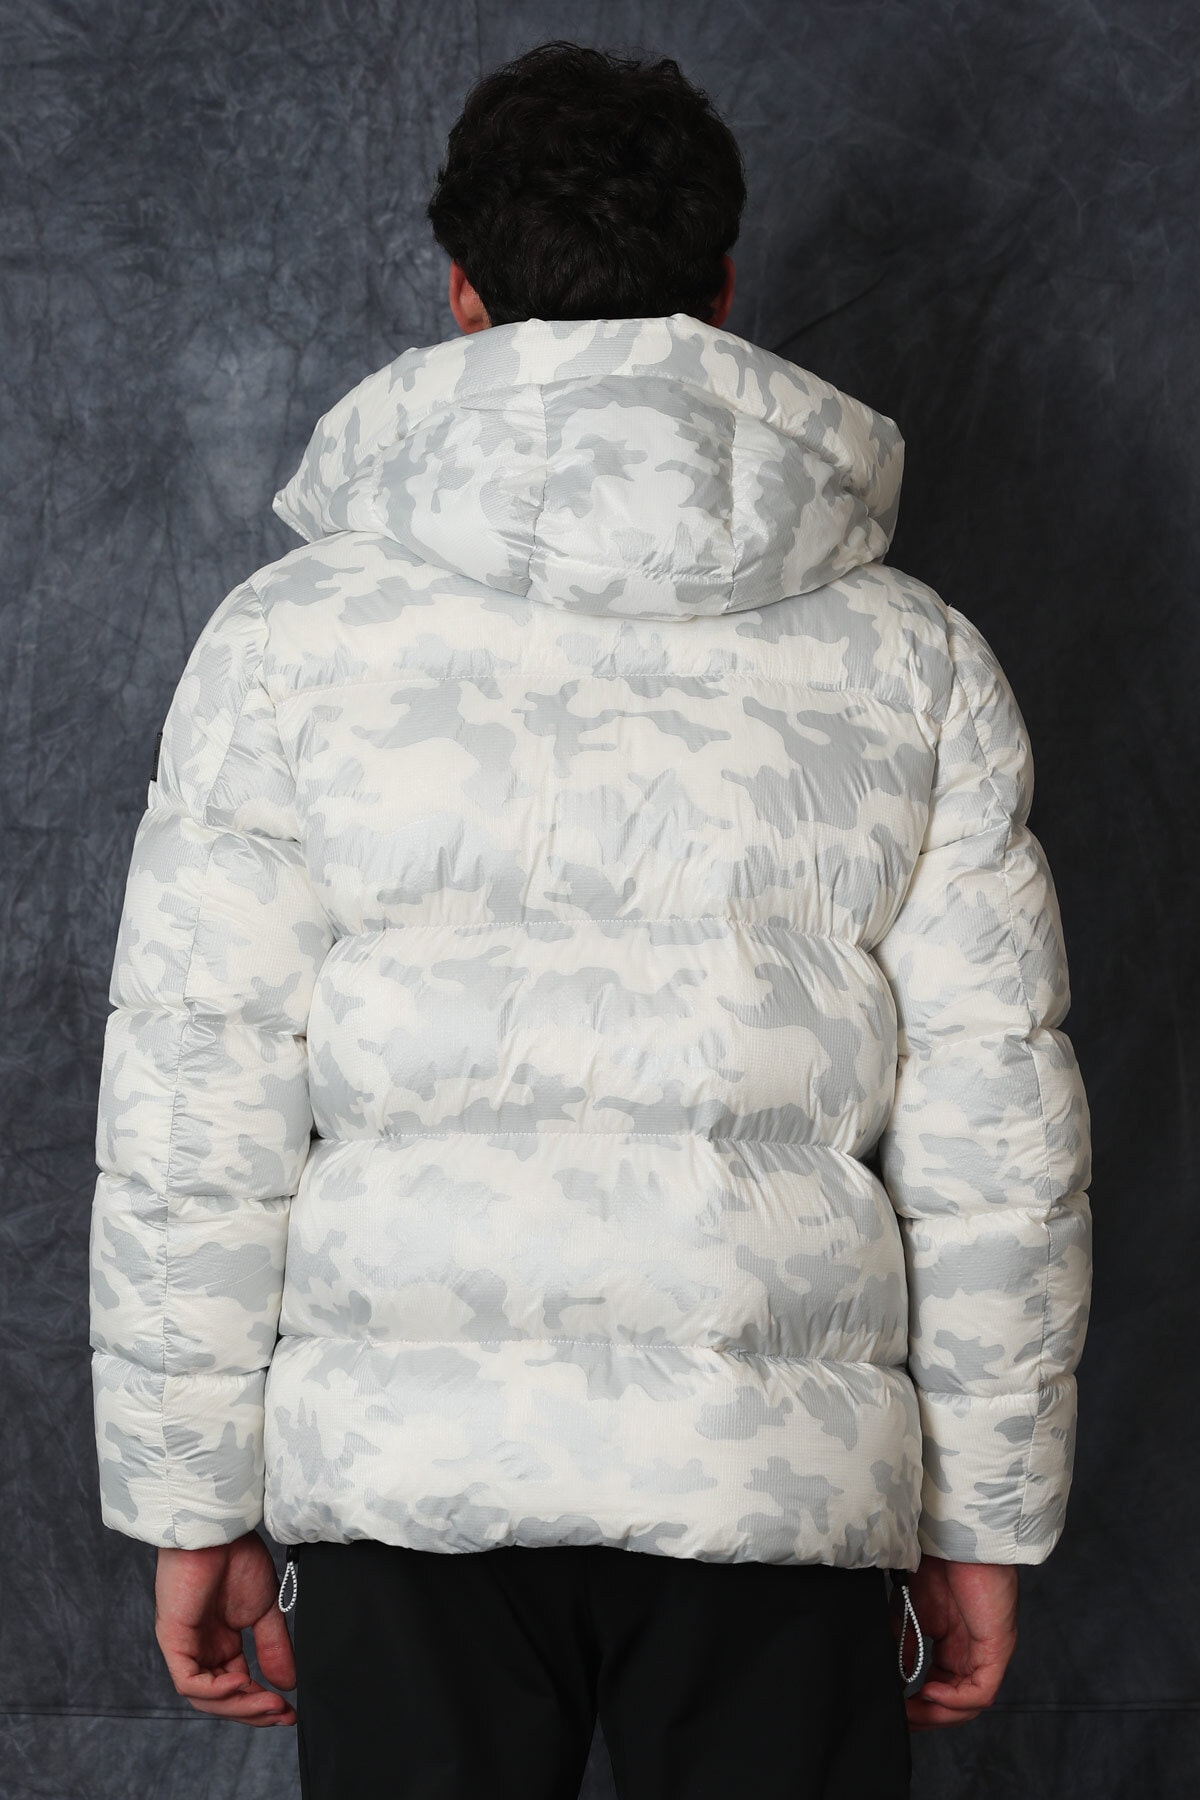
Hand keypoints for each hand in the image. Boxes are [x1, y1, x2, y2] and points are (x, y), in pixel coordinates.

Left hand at [155, 1531, 295, 1725]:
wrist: (220, 1529)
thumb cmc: (236, 1557)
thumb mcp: (264, 1609)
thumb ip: (273, 1647)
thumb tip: (288, 1684)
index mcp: (220, 1643)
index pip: (237, 1687)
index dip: (262, 1703)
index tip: (289, 1711)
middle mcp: (201, 1650)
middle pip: (222, 1699)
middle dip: (253, 1711)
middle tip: (282, 1714)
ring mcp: (185, 1647)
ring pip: (205, 1697)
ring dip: (238, 1705)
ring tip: (269, 1702)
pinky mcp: (172, 1641)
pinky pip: (189, 1682)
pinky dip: (215, 1691)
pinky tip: (241, 1683)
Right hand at [892, 1556, 1018, 1730]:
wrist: (950, 1535)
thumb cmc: (934, 1564)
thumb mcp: (908, 1613)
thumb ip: (904, 1648)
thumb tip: (895, 1681)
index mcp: (955, 1646)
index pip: (941, 1690)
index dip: (918, 1706)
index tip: (894, 1711)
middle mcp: (974, 1654)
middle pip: (956, 1705)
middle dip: (927, 1717)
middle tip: (900, 1719)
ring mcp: (987, 1652)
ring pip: (970, 1705)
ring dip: (939, 1714)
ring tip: (911, 1711)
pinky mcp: (997, 1647)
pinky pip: (981, 1690)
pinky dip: (956, 1700)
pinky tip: (929, 1691)